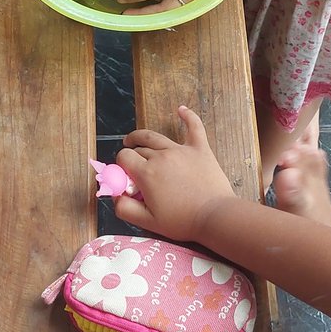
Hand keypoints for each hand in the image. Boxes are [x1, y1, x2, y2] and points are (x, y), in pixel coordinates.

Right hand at [114, 106, 235, 239]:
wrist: (215, 216)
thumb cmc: (182, 221)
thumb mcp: (148, 222)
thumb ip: (125, 209)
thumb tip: (115, 196)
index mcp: (147, 173)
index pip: (124, 158)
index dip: (121, 165)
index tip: (125, 174)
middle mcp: (161, 156)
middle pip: (139, 148)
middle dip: (132, 155)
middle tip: (134, 166)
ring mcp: (181, 150)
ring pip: (156, 137)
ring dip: (142, 137)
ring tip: (135, 140)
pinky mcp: (200, 149)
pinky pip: (194, 127)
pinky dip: (187, 116)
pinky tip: (181, 109)